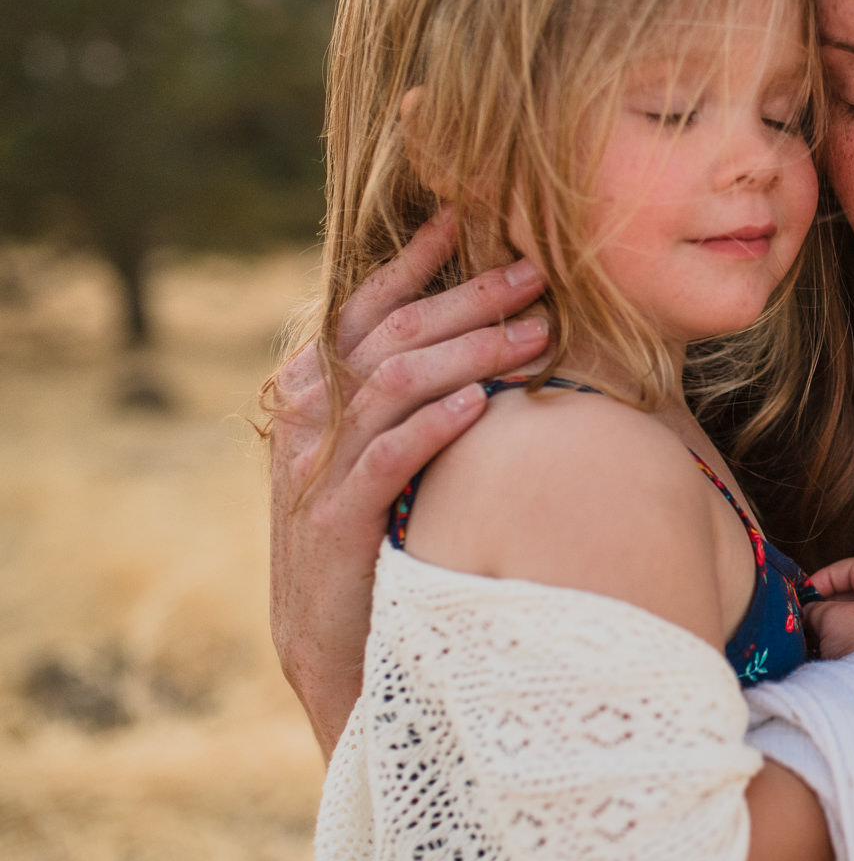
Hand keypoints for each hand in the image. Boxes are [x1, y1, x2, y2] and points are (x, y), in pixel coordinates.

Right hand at [268, 211, 549, 753]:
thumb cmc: (377, 536)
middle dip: (469, 298)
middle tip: (536, 273)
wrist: (333, 643)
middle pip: (393, 334)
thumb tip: (478, 327)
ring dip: (471, 352)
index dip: (415, 261)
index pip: (366, 306)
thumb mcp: (382, 451)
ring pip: (396, 384)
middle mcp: (309, 416)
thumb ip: (407, 391)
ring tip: (536, 333)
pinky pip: (387, 458)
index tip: (466, 217)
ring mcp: (317, 467)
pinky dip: (435, 425)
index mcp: (317, 388)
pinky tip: (482, 405)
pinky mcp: (336, 521)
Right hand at [802, 556, 853, 685]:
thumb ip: (818, 609)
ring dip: (839, 629)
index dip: (828, 576)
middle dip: (831, 605)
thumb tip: (812, 614)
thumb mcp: (833, 619)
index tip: (805, 593)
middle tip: (807, 618)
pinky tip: (833, 660)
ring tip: (816, 640)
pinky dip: (852, 647)